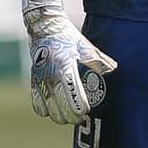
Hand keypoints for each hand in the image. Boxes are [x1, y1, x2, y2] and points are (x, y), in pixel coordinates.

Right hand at [22, 0, 116, 124]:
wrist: (45, 29)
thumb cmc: (70, 39)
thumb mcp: (86, 46)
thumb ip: (99, 60)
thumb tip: (114, 70)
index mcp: (65, 67)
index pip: (72, 95)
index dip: (79, 107)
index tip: (87, 111)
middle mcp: (49, 76)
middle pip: (59, 108)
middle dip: (71, 117)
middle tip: (81, 118)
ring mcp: (39, 80)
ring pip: (47, 110)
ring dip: (59, 117)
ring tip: (70, 116)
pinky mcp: (33, 82)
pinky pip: (37, 104)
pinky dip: (46, 111)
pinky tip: (55, 110)